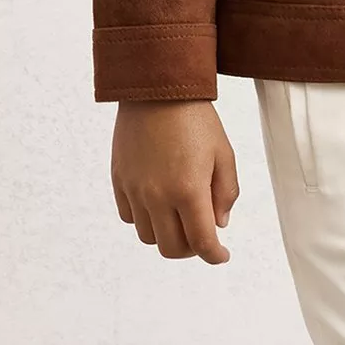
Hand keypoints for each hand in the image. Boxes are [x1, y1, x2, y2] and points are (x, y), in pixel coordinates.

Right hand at [111, 99, 238, 261]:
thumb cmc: (196, 119)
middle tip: (201, 236)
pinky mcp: (119, 180)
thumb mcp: (224, 154)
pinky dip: (145, 219)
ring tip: (180, 217)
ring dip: (166, 235)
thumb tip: (218, 224)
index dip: (214, 255)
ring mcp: (134, 189)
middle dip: (190, 249)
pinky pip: (129, 216)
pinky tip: (159, 203)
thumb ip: (225, 194)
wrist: (157, 89)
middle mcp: (157, 195)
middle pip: (171, 248)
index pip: (201, 243)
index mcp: (188, 190)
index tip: (221, 254)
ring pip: (148, 236)